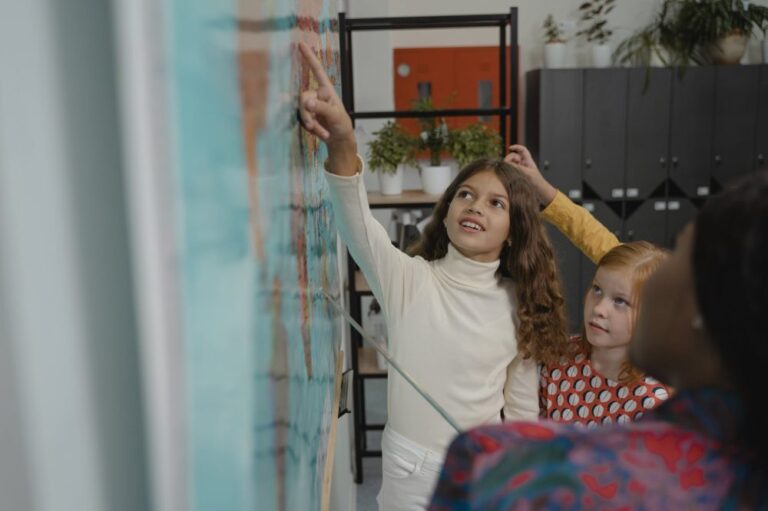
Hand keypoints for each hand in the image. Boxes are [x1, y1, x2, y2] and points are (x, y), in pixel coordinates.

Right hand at [297, 42, 357, 172]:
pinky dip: (311, 129)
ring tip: (323, 132)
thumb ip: (321, 108)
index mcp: (326, 90)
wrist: (339, 139)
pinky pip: (302, 120)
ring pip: (302, 110)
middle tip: (313, 125)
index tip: (301, 44)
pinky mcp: (306, 116)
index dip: (309, 57)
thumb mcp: (335, 115)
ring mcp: (311, 106)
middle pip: (303, 97)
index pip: (317, 71)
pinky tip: (322, 133)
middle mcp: (317, 95)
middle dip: (307, 112)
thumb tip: (306, 102)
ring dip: (311, 123)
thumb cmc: (342, 124)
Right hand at [505, 144, 556, 205]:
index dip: (516, 147)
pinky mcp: (517, 176)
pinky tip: (505, 173)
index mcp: (528, 161)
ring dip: (507, 164)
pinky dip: (507, 170)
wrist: (540, 192)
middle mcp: (524, 164)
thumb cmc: (537, 182)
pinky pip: (510, 170)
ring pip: (511, 163)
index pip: (522, 150)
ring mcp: (520, 170)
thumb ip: (517, 168)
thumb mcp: (527, 173)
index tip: (509, 148)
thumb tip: (506, 164)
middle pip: (514, 156)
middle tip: (505, 163)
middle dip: (509, 158)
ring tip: (505, 169)